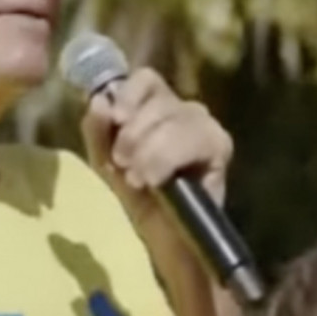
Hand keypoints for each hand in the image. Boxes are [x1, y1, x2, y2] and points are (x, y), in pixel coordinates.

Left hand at [80, 68, 232, 225]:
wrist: (164, 237)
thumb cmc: (136, 196)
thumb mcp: (105, 161)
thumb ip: (97, 129)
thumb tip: (98, 101)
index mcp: (155, 105)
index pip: (146, 78)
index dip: (128, 94)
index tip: (115, 119)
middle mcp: (184, 109)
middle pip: (158, 100)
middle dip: (133, 134)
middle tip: (123, 164)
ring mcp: (205, 125)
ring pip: (175, 118)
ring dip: (149, 150)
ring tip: (138, 179)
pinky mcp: (220, 146)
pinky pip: (194, 138)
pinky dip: (167, 158)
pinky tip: (156, 180)